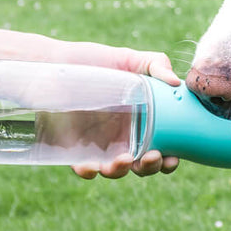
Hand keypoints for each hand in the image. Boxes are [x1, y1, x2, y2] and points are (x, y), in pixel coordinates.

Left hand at [0, 21, 181, 179]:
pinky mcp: (74, 149)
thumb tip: (176, 83)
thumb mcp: (128, 58)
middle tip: (152, 158)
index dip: (170, 158)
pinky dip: (88, 172)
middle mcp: (122, 136)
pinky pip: (83, 168)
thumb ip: (156, 63)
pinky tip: (90, 167)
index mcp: (141, 120)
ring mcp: (98, 144)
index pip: (163, 146)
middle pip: (142, 164)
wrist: (53, 63)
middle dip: (150, 168)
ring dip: (121, 171)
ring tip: (122, 160)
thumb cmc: (93, 60)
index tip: (174, 158)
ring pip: (115, 170)